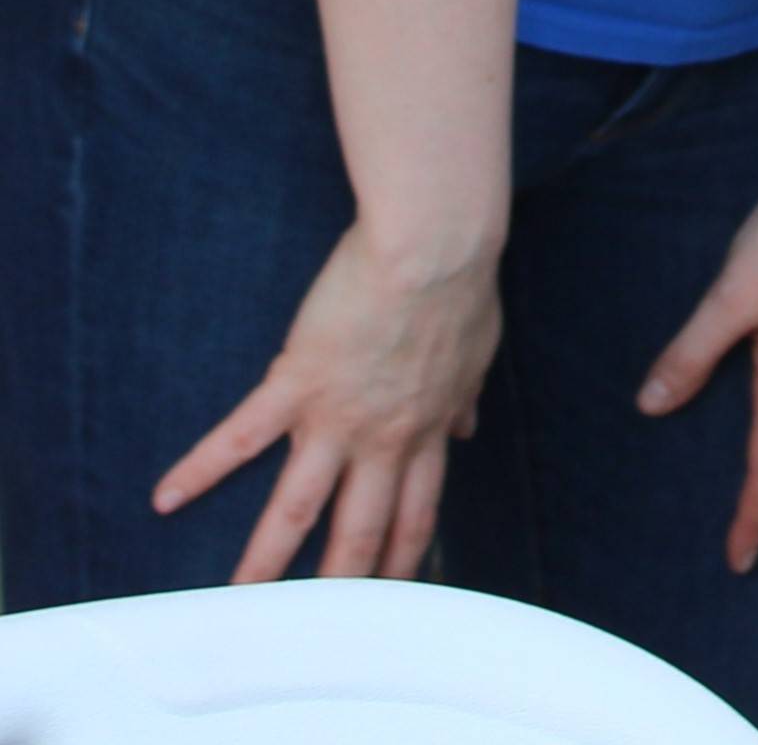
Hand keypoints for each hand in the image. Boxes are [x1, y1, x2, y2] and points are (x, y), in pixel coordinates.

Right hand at [153, 219, 500, 581]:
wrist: (436, 247)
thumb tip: (468, 426)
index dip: (401, 556)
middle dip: (339, 583)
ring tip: (239, 597)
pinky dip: (201, 467)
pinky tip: (166, 496)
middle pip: (359, 528)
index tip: (391, 590)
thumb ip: (465, 397)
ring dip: (266, 557)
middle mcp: (382, 437)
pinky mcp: (297, 381)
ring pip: (297, 504)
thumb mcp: (475, 352)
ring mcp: (337, 415)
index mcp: (426, 429)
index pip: (415, 512)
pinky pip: (241, 435)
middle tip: (318, 625)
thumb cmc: (461, 284)